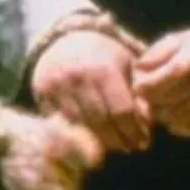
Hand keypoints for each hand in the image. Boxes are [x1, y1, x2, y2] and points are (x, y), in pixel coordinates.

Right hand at [31, 27, 149, 153]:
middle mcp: (79, 78)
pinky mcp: (43, 94)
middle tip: (130, 147)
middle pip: (101, 122)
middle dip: (118, 140)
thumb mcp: (127, 66)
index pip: (121, 111)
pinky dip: (78, 134)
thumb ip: (139, 93)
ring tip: (114, 145)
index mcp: (104, 69)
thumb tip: (147, 124)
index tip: (143, 142)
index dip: (134, 130)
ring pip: (80, 126)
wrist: (66, 41)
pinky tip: (91, 139)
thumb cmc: (104, 57)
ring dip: (99, 141)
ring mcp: (57, 86)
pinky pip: (62, 123)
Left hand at [132, 27, 189, 140]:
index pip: (173, 74)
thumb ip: (158, 52)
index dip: (151, 84)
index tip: (137, 87)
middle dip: (152, 101)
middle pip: (174, 98)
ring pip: (180, 116)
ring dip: (162, 114)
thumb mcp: (182, 39)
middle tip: (144, 98)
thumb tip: (139, 68)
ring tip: (158, 105)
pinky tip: (173, 114)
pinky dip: (177, 124)